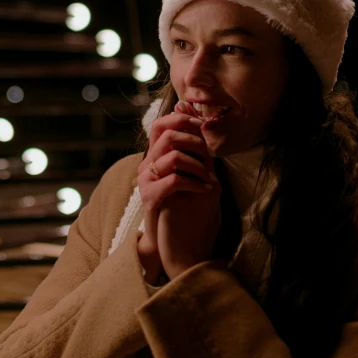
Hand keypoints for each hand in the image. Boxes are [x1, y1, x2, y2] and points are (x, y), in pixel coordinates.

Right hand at [137, 101, 220, 281]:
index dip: (182, 118)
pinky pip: (174, 181)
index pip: (161, 123)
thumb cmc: (181, 204)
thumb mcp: (187, 173)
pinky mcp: (149, 197)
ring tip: (211, 178)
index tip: (203, 124)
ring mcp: (145, 180)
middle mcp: (146, 164)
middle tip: (210, 154)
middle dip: (193, 140)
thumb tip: (199, 122)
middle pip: (166, 134)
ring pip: (172, 156)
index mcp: (154, 155)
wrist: (169, 239)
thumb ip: (190, 150)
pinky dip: (195, 183)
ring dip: (198, 165)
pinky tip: (207, 189)